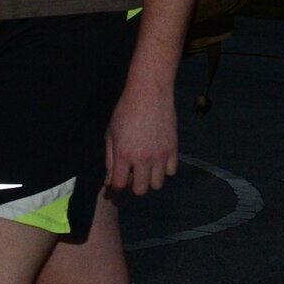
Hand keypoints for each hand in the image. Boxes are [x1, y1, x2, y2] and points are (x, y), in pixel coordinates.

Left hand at [105, 75, 178, 195]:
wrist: (149, 93)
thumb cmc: (126, 111)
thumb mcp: (111, 133)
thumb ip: (110, 159)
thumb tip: (110, 180)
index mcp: (123, 154)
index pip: (119, 184)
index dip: (117, 186)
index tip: (118, 181)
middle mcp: (143, 158)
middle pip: (141, 190)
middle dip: (135, 185)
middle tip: (133, 173)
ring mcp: (160, 154)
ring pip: (157, 184)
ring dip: (150, 178)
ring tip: (147, 166)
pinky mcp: (173, 148)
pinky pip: (171, 171)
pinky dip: (164, 168)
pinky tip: (158, 158)